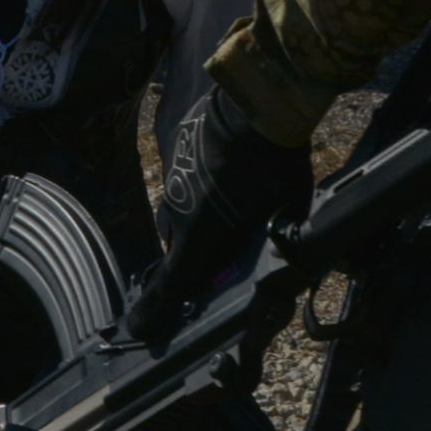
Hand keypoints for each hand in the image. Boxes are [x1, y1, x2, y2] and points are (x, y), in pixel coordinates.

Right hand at [123, 84, 309, 343]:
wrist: (256, 100)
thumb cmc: (275, 162)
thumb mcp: (287, 213)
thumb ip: (280, 244)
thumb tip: (292, 265)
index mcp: (201, 235)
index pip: (172, 286)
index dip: (154, 313)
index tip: (137, 331)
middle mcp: (178, 212)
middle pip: (179, 250)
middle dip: (196, 258)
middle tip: (225, 253)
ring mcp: (172, 179)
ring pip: (178, 215)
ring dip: (199, 220)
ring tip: (232, 205)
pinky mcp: (174, 151)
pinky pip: (182, 182)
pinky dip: (199, 188)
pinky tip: (226, 174)